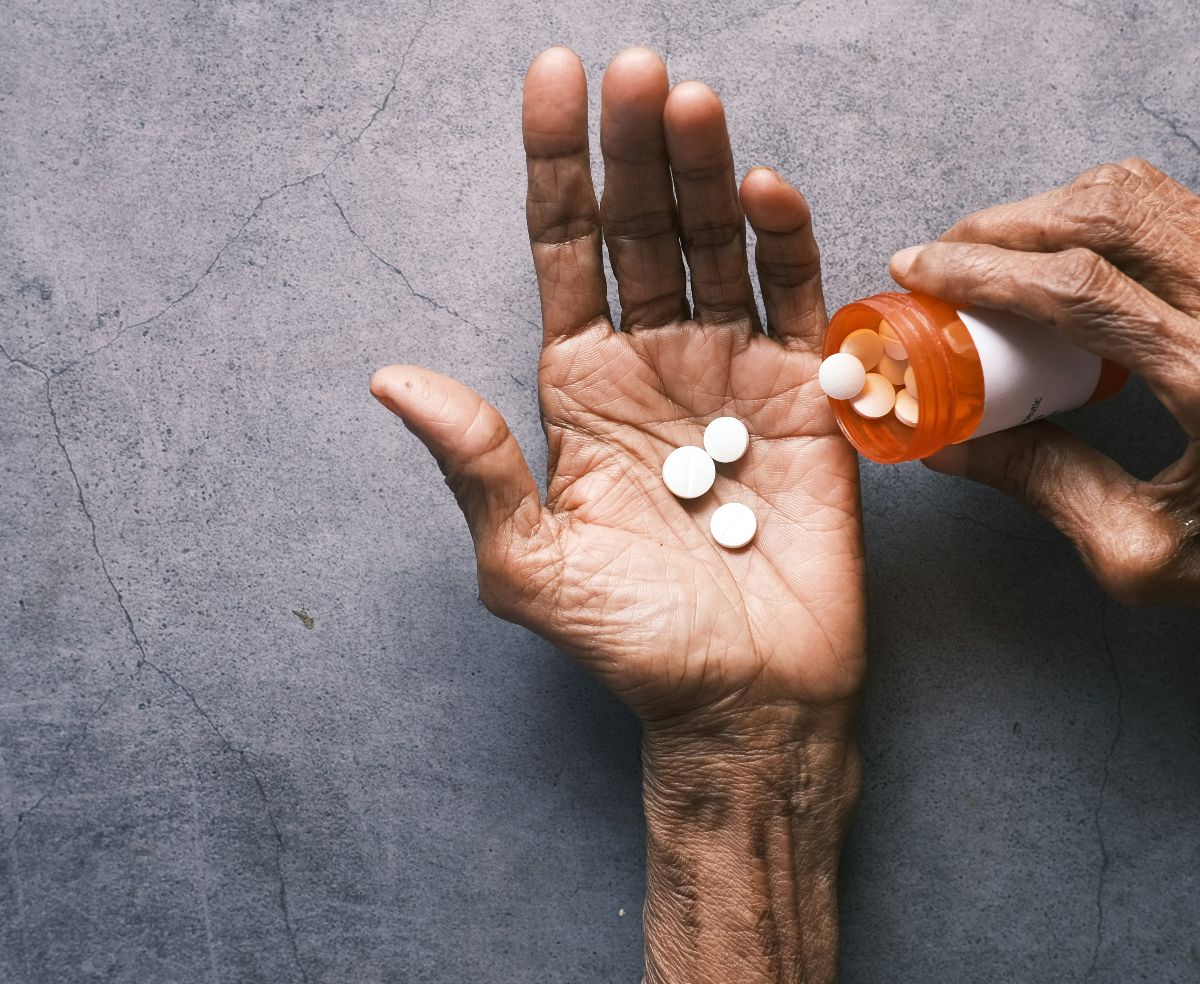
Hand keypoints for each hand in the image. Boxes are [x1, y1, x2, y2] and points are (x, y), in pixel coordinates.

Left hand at [371, 48, 863, 742]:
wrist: (744, 700)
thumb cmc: (630, 641)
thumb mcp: (527, 563)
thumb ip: (474, 465)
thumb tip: (391, 377)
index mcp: (577, 385)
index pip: (564, 249)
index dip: (557, 165)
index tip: (552, 78)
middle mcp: (652, 360)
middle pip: (640, 228)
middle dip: (634, 147)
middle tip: (636, 67)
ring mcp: (733, 369)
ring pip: (715, 244)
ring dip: (705, 170)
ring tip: (690, 101)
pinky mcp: (808, 394)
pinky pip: (796, 298)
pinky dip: (786, 241)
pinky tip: (764, 189)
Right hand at [892, 159, 1199, 690]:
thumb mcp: (1140, 552)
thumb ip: (1041, 482)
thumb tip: (947, 443)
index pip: (1082, 289)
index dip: (984, 268)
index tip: (919, 267)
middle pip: (1107, 214)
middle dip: (1005, 224)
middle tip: (942, 254)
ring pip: (1141, 195)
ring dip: (1051, 209)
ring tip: (992, 251)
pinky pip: (1176, 211)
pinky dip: (1102, 218)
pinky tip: (1061, 257)